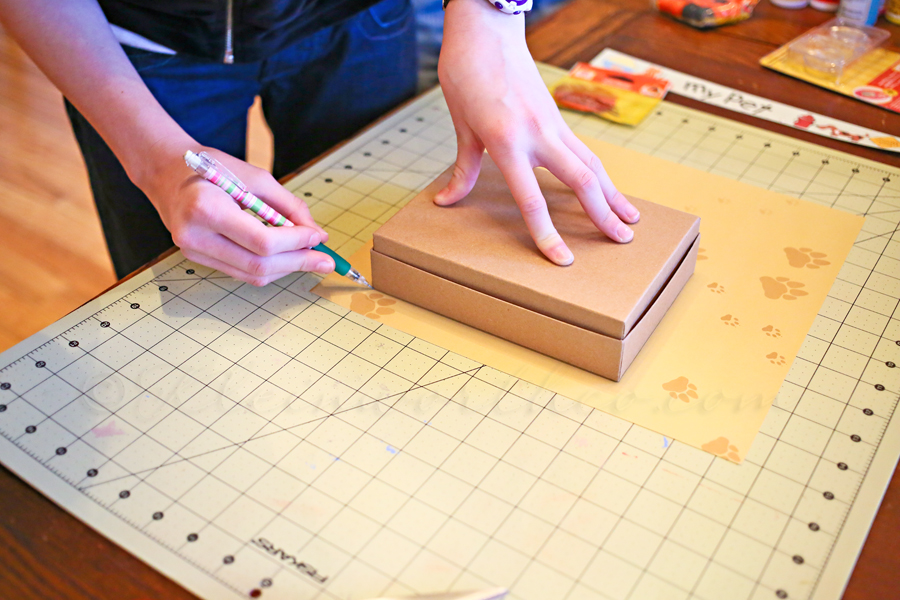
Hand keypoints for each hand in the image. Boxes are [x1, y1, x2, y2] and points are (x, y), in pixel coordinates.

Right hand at [139, 139, 332, 285]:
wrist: (166, 171)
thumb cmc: (211, 167)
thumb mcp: (255, 177)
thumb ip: (288, 206)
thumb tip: (317, 233)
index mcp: (207, 209)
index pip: (262, 242)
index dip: (296, 244)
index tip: (319, 238)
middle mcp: (195, 237)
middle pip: (259, 265)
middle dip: (298, 263)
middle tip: (326, 261)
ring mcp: (193, 252)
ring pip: (251, 275)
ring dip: (285, 268)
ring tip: (311, 259)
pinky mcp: (196, 259)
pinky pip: (240, 271)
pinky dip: (268, 267)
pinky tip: (286, 258)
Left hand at [437, 0, 639, 264]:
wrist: (486, 28)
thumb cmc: (466, 72)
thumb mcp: (461, 125)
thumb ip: (462, 168)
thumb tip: (447, 201)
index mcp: (507, 141)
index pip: (531, 199)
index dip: (547, 233)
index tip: (562, 258)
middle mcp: (537, 134)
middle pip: (581, 181)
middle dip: (604, 214)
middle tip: (623, 241)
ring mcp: (552, 123)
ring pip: (592, 164)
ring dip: (613, 194)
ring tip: (631, 219)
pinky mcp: (557, 116)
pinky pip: (584, 150)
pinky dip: (599, 173)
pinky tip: (608, 188)